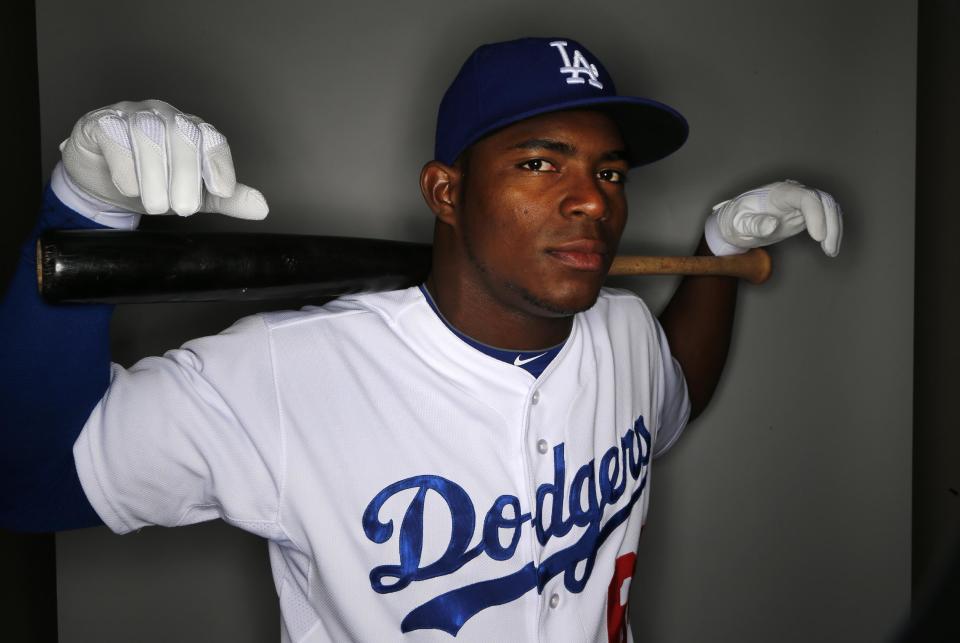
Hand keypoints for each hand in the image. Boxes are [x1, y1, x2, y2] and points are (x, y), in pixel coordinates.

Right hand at [54, 99, 267, 227]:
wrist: (102, 186)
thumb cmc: (152, 185)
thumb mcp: (194, 195)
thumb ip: (225, 200)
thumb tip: (262, 208)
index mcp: (192, 132)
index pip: (212, 139)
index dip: (219, 164)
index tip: (222, 191)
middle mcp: (165, 117)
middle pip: (184, 135)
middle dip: (187, 174)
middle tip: (184, 208)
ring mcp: (132, 116)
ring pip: (149, 134)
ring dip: (155, 174)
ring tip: (156, 205)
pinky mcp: (101, 123)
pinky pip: (114, 135)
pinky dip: (125, 165)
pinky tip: (129, 188)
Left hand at [704, 180, 841, 256]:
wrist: (736, 221)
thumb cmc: (736, 221)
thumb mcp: (738, 225)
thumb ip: (754, 224)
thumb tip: (772, 224)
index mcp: (778, 193)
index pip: (805, 197)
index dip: (816, 215)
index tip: (818, 237)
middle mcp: (793, 193)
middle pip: (823, 200)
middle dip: (831, 223)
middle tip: (828, 248)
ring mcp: (800, 201)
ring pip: (828, 207)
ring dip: (834, 228)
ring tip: (830, 250)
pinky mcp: (804, 212)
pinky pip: (825, 216)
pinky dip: (831, 230)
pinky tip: (828, 246)